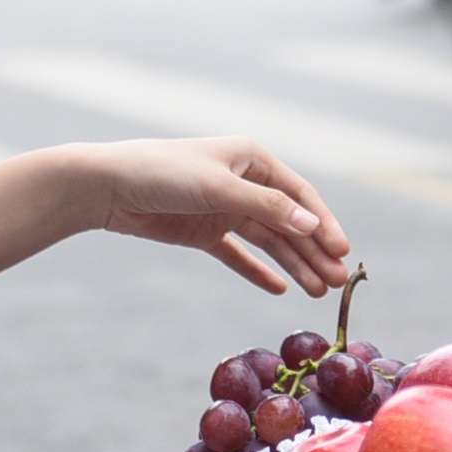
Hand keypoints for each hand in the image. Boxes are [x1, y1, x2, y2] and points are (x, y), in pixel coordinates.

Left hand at [90, 136, 350, 296]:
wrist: (109, 186)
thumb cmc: (164, 173)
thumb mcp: (219, 188)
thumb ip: (266, 208)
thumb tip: (313, 225)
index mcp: (250, 159)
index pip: (299, 194)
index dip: (323, 223)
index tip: (343, 253)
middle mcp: (242, 182)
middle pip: (288, 221)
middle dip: (314, 250)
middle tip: (338, 284)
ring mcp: (223, 208)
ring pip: (268, 240)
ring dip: (294, 264)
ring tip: (319, 293)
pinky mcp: (203, 230)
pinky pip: (239, 254)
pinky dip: (258, 270)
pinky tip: (280, 290)